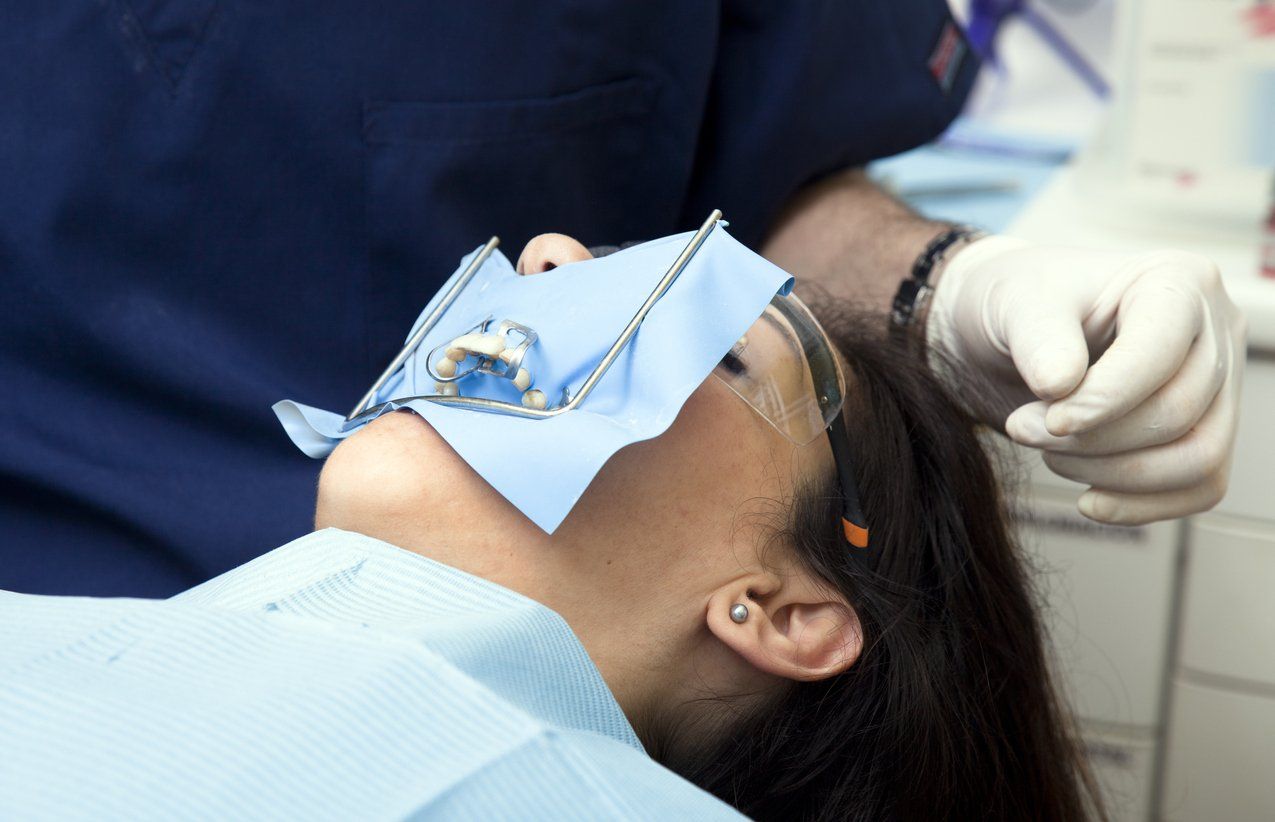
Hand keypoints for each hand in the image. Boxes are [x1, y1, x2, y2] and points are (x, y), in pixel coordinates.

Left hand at [927, 236, 1246, 525]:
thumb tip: (1060, 384)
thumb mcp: (1013, 304)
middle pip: (1178, 413)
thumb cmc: (1017, 305)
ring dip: (1115, 474)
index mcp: (1176, 280)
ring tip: (1052, 453)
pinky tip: (1088, 499)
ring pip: (1199, 458)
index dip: (1102, 400)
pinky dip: (1141, 504)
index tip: (1042, 418)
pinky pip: (1200, 488)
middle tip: (1026, 429)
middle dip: (1093, 439)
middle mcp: (1214, 327)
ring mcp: (1219, 383)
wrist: (1008, 333)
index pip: (1160, 355)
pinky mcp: (1205, 430)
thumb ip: (1037, 338)